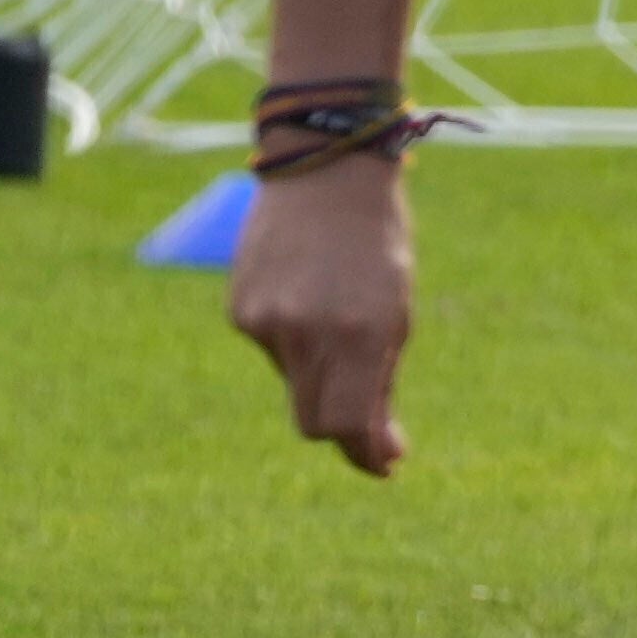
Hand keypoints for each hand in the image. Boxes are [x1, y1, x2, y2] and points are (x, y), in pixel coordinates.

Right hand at [230, 152, 412, 476]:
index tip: (385, 463)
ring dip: (321, 374)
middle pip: (313, 421)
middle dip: (342, 429)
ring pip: (295, 384)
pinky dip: (295, 342)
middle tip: (372, 425)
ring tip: (341, 319)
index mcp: (357, 336)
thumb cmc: (378, 248)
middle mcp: (304, 333)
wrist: (324, 174)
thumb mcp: (398, 315)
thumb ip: (381, 384)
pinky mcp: (239, 309)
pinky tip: (308, 300)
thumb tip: (382, 455)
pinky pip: (273, 349)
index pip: (345, 426)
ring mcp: (264, 321)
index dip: (364, 454)